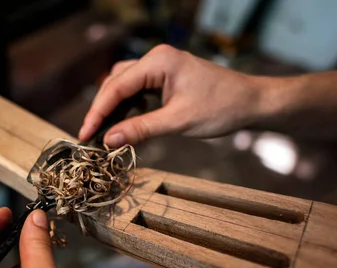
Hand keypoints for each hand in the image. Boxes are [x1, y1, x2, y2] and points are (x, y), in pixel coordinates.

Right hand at [79, 44, 263, 146]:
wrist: (251, 103)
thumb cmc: (221, 107)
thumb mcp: (178, 121)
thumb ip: (141, 129)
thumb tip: (108, 140)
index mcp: (158, 61)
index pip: (116, 86)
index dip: (97, 112)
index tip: (85, 134)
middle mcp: (156, 59)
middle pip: (116, 82)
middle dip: (103, 110)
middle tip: (91, 137)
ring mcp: (161, 68)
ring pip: (125, 86)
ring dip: (114, 108)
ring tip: (104, 133)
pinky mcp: (166, 79)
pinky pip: (139, 91)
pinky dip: (129, 108)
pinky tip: (125, 124)